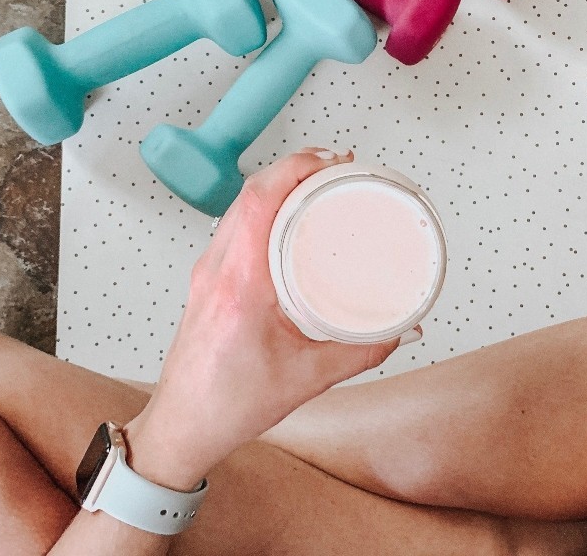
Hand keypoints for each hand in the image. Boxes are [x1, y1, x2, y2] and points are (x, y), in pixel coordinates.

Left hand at [123, 149, 401, 489]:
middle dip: (294, 168)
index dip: (295, 168)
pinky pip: (233, 226)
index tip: (330, 162)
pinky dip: (262, 209)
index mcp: (239, 286)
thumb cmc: (227, 404)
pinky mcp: (207, 280)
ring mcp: (207, 272)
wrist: (185, 424)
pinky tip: (285, 218)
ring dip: (275, 186)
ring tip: (314, 184)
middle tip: (334, 168)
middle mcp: (217, 270)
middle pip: (249, 193)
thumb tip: (401, 330)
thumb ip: (363, 352)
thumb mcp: (309, 379)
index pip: (259, 201)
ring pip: (237, 206)